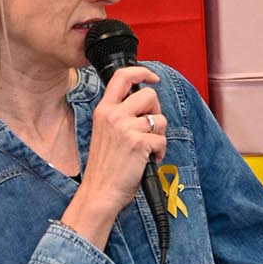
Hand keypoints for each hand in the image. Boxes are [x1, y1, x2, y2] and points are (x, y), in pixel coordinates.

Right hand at [68, 65, 165, 242]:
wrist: (100, 191)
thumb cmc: (105, 166)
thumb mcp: (104, 132)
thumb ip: (119, 115)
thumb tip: (146, 106)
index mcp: (104, 110)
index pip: (122, 77)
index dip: (142, 72)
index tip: (153, 77)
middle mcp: (113, 115)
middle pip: (149, 95)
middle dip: (156, 111)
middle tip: (151, 128)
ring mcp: (126, 128)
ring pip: (159, 119)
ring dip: (159, 135)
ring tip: (147, 149)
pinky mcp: (138, 143)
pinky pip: (162, 140)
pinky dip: (160, 152)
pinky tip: (148, 160)